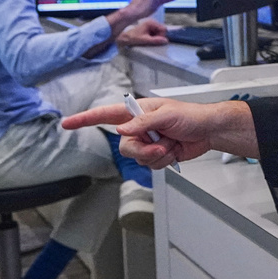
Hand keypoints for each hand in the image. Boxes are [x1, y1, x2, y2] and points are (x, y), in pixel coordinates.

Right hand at [61, 98, 258, 169]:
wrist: (209, 131)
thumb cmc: (192, 115)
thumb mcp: (167, 115)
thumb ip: (143, 123)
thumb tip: (122, 130)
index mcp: (138, 112)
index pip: (106, 115)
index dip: (85, 119)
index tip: (67, 123)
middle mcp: (139, 127)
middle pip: (124, 146)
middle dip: (143, 150)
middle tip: (160, 145)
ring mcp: (148, 142)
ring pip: (138, 159)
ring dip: (157, 155)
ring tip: (171, 145)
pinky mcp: (157, 155)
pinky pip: (151, 166)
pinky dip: (163, 161)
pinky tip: (174, 151)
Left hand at [118, 19, 168, 46]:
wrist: (124, 37)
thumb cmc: (132, 37)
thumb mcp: (144, 40)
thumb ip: (155, 40)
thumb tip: (165, 41)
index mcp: (151, 22)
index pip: (164, 28)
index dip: (162, 36)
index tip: (157, 40)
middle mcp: (151, 22)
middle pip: (162, 30)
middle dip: (158, 36)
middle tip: (152, 41)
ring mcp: (150, 25)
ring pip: (159, 32)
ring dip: (156, 37)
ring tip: (148, 40)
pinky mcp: (148, 28)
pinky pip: (155, 33)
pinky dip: (153, 37)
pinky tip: (148, 39)